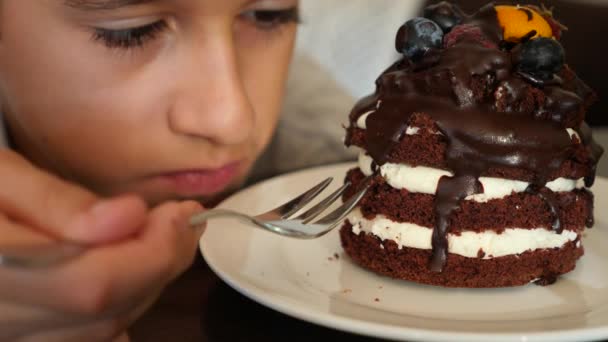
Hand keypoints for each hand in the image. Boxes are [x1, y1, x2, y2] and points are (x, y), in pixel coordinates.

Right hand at [0, 150, 204, 341]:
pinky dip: (117, 311)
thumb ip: (56, 202)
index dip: (152, 252)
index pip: (91, 284)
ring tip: (160, 241)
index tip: (181, 212)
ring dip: (145, 287)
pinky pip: (82, 340)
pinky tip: (128, 275)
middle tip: (182, 222)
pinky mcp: (19, 335)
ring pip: (100, 332)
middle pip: (103, 312)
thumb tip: (130, 218)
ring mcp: (8, 334)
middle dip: (160, 265)